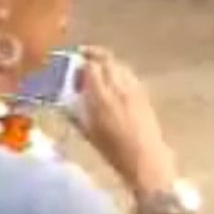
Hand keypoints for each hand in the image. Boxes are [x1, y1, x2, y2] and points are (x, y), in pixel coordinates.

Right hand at [75, 46, 177, 194]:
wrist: (145, 158)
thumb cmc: (113, 151)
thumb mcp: (89, 132)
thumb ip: (77, 111)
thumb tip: (68, 98)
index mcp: (102, 97)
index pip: (91, 67)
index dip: (80, 62)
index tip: (72, 64)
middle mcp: (119, 87)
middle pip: (107, 59)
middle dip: (93, 55)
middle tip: (83, 58)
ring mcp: (134, 88)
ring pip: (119, 64)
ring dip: (107, 62)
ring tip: (98, 69)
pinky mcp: (144, 93)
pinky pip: (129, 74)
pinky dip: (119, 72)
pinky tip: (114, 81)